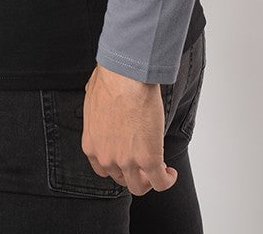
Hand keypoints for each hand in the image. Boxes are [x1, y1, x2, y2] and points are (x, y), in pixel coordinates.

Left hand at [81, 62, 177, 195]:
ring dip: (150, 180)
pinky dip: (167, 180)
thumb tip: (103, 106)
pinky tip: (170, 172)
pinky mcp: (148, 158)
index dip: (117, 166)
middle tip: (144, 164)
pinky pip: (160, 182)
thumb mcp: (94, 100)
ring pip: (140, 187)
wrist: (125, 75)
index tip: (127, 159)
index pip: (103, 169)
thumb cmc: (110, 78)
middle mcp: (106, 157)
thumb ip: (97, 113)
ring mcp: (127, 161)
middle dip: (134, 173)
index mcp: (91, 144)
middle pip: (121, 180)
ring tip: (159, 169)